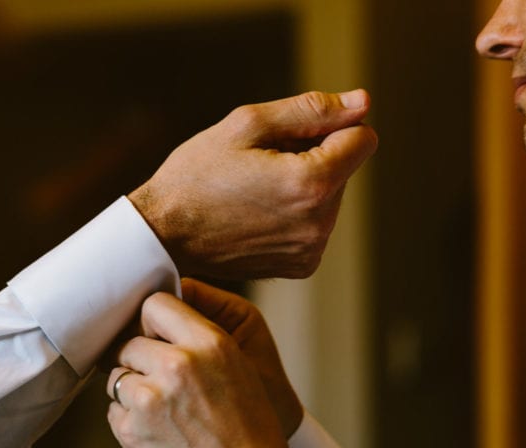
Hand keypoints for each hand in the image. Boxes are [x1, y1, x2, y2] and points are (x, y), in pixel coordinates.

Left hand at [106, 292, 288, 447]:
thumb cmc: (249, 430)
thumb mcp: (238, 369)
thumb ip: (197, 342)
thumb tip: (149, 324)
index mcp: (209, 344)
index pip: (155, 304)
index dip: (151, 323)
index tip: (155, 337)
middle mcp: (176, 365)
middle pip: (129, 343)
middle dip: (140, 362)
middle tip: (162, 386)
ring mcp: (148, 399)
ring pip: (117, 377)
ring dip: (133, 392)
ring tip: (166, 415)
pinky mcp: (129, 430)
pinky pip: (114, 410)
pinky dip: (129, 421)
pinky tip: (160, 435)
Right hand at [129, 90, 377, 279]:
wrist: (162, 235)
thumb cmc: (196, 176)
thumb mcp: (246, 125)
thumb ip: (311, 110)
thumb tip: (362, 102)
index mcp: (313, 182)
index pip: (363, 138)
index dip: (329, 128)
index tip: (287, 138)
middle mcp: (320, 223)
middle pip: (344, 169)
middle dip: (313, 158)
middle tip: (257, 167)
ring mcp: (310, 250)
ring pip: (329, 198)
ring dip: (302, 187)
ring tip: (252, 192)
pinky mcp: (299, 266)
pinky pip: (314, 226)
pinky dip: (293, 216)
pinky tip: (255, 215)